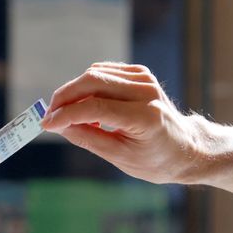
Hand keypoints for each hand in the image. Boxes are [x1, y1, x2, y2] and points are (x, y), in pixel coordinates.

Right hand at [42, 62, 208, 184]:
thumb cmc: (155, 160)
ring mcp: (144, 78)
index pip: (95, 107)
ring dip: (73, 92)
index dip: (65, 115)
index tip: (46, 124)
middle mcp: (146, 92)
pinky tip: (84, 106)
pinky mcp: (140, 73)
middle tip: (49, 114)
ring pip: (94, 74)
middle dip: (64, 97)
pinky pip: (102, 72)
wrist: (187, 148)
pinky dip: (87, 87)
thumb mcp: (119, 157)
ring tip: (66, 115)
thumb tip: (57, 125)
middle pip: (92, 81)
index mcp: (145, 117)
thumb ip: (87, 138)